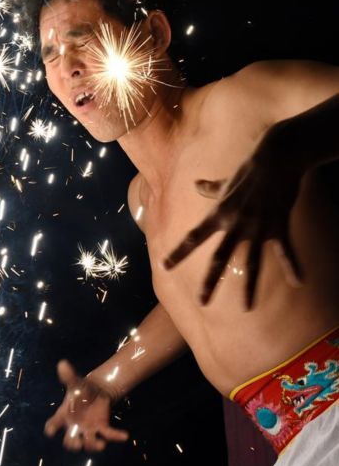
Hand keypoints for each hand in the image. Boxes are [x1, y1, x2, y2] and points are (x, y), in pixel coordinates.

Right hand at [44, 360, 128, 452]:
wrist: (95, 391)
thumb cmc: (81, 390)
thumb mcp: (75, 382)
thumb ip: (68, 375)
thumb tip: (62, 364)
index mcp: (64, 415)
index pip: (54, 423)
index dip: (51, 428)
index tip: (50, 431)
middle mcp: (75, 426)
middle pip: (70, 440)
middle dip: (73, 444)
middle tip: (78, 444)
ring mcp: (88, 429)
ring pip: (89, 443)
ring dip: (94, 445)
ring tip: (101, 444)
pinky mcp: (102, 428)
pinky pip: (109, 434)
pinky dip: (116, 436)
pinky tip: (124, 435)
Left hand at [162, 146, 304, 309]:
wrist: (277, 156)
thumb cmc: (250, 167)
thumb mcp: (227, 181)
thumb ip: (211, 189)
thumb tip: (198, 184)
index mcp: (220, 215)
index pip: (193, 237)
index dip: (178, 253)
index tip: (164, 266)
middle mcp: (235, 225)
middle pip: (219, 259)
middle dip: (210, 282)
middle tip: (201, 302)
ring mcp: (257, 228)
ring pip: (251, 264)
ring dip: (249, 289)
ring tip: (246, 309)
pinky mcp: (278, 226)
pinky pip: (285, 251)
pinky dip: (292, 266)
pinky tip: (300, 282)